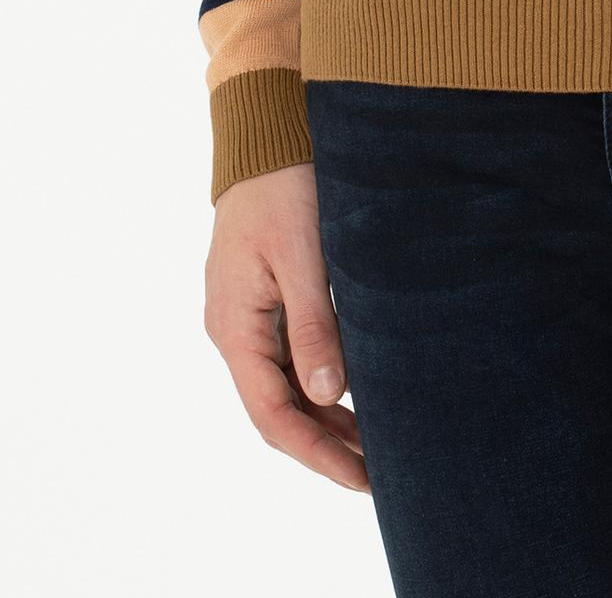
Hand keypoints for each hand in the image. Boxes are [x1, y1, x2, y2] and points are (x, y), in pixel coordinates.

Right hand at [203, 161, 370, 489]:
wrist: (264, 135)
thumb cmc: (283, 185)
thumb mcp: (303, 254)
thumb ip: (313, 325)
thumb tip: (327, 396)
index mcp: (234, 326)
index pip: (272, 414)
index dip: (316, 453)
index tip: (360, 478)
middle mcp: (232, 330)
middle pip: (277, 409)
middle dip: (325, 446)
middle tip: (379, 474)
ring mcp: (246, 317)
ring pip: (284, 388)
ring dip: (325, 420)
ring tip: (376, 447)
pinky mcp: (263, 301)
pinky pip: (288, 359)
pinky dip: (321, 384)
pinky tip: (355, 397)